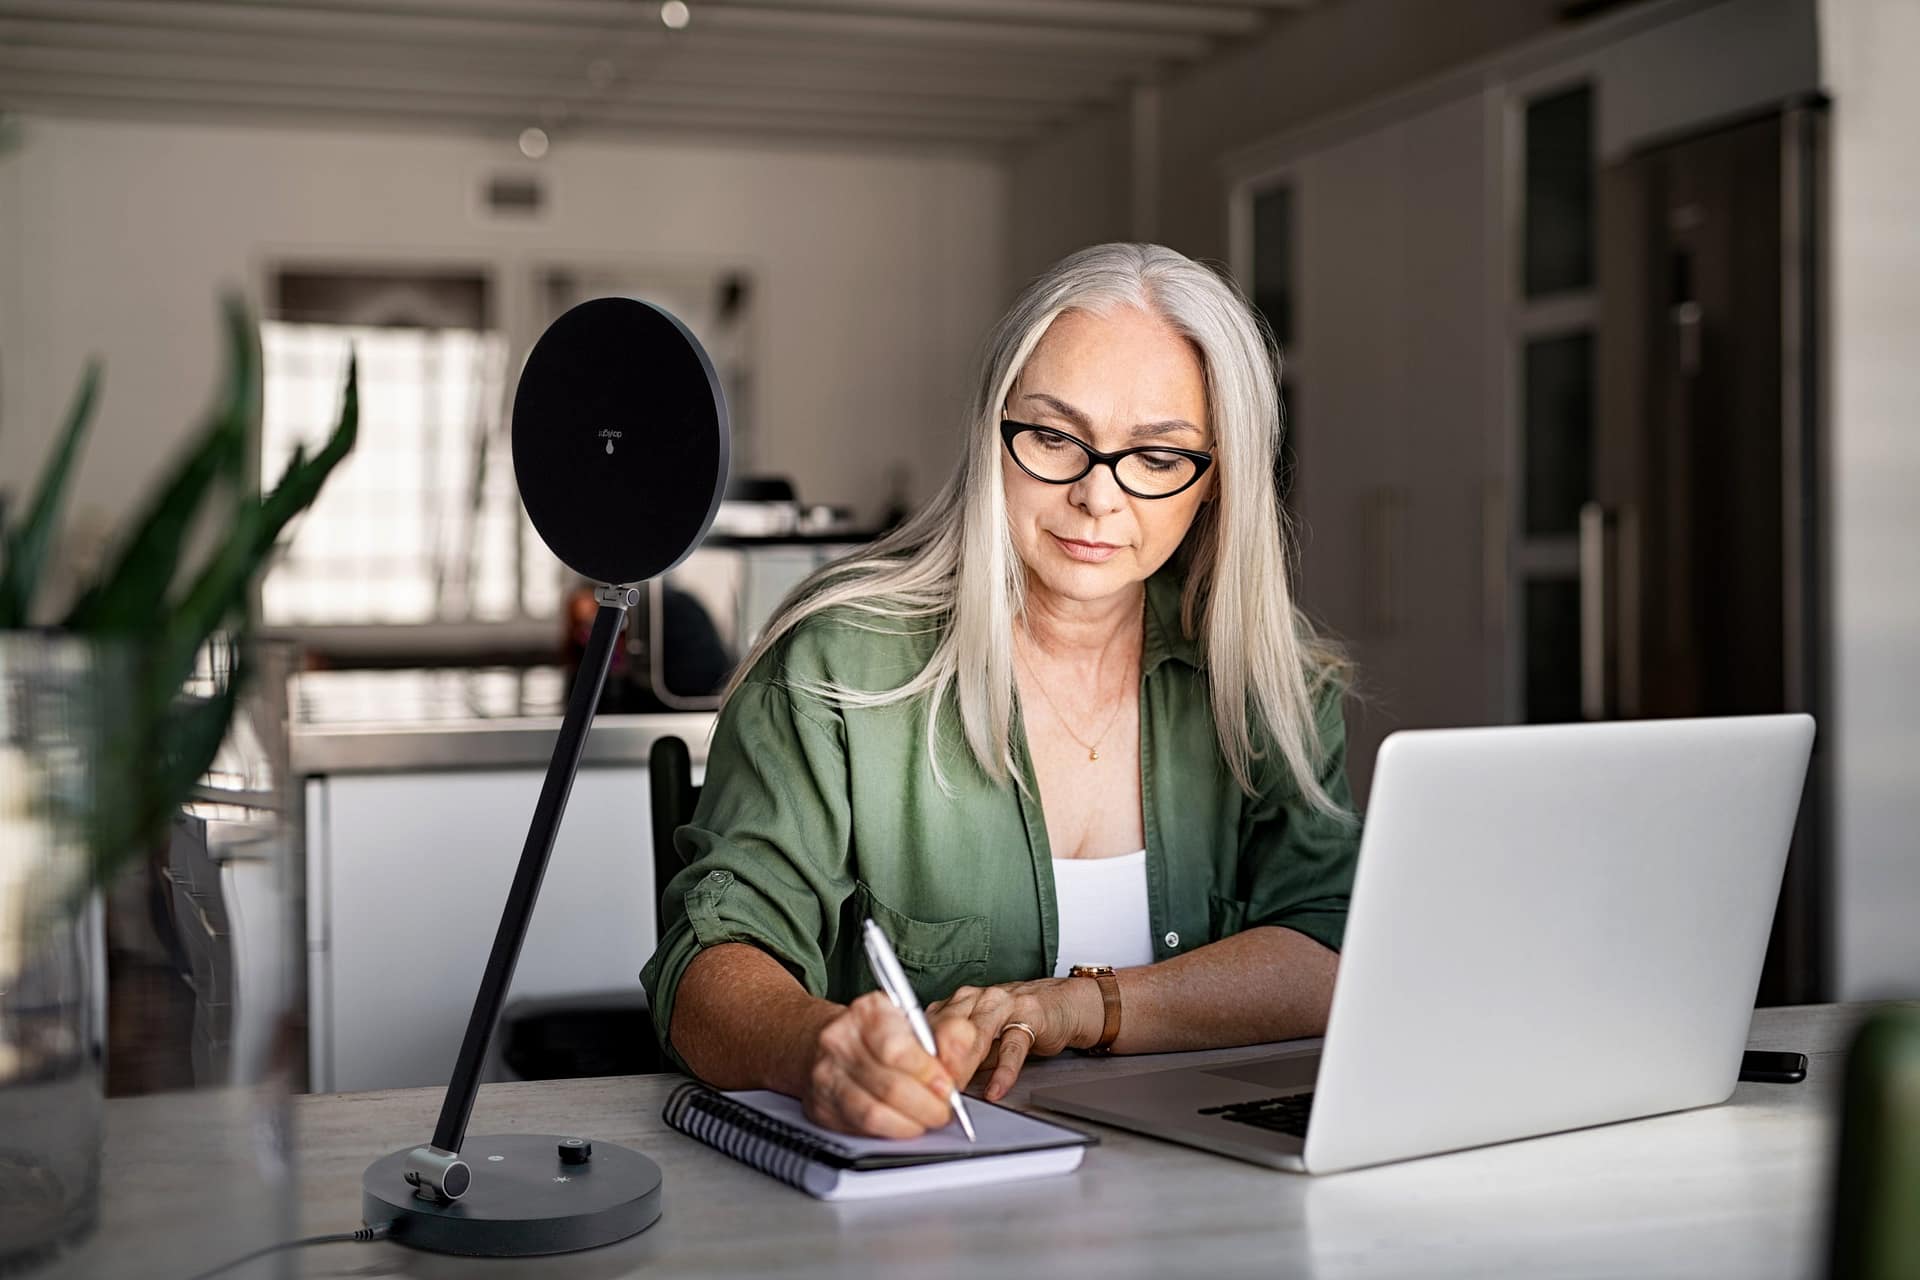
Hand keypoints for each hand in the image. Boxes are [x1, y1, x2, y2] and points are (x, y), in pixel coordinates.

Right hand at [798, 992, 980, 1138]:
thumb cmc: (881, 1034)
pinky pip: (861, 1128)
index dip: (928, 1074)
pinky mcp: (821, 1106)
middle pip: (889, 1086)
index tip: (948, 1085)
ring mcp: (826, 1074)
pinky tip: (905, 1124)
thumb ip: (949, 1034)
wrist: (833, 1043)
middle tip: (943, 1110)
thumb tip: (964, 1048)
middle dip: (927, 1105)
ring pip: (874, 1113)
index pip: (896, 1049)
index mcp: (868, 1011)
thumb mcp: (917, 1022)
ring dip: (911, 1123)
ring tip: (927, 1118)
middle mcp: (840, 1040)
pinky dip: (890, 1131)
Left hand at [928, 978, 1099, 1101]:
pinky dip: (1003, 1071)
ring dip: (963, 1064)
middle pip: (947, 1029)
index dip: (917, 1056)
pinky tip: (995, 1089)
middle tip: (929, 1091)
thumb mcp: (978, 1039)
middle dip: (936, 1062)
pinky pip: (1013, 1047)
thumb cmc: (1015, 1022)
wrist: (1060, 1005)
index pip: (928, 1027)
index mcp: (957, 1002)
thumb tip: (928, 1086)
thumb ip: (955, 1057)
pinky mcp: (1030, 1017)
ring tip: (955, 1090)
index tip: (910, 1082)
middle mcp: (976, 998)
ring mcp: (1003, 1005)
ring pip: (976, 1034)